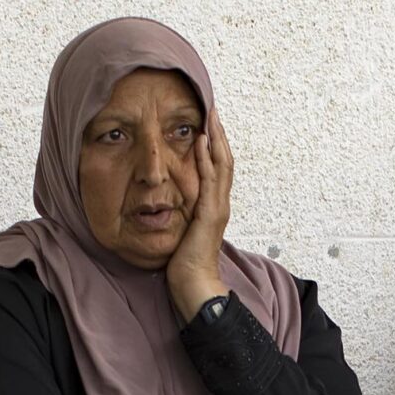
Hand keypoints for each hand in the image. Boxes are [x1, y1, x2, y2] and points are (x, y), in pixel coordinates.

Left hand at [167, 110, 232, 323]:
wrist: (195, 285)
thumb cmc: (186, 265)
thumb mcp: (182, 232)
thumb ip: (182, 215)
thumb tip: (169, 205)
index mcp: (214, 207)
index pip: (217, 169)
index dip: (214, 145)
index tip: (207, 124)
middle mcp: (220, 204)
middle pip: (225, 160)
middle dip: (219, 134)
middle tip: (212, 109)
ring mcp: (218, 208)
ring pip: (222, 164)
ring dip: (216, 138)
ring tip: (210, 115)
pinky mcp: (211, 213)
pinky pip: (210, 179)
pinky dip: (207, 158)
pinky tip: (202, 141)